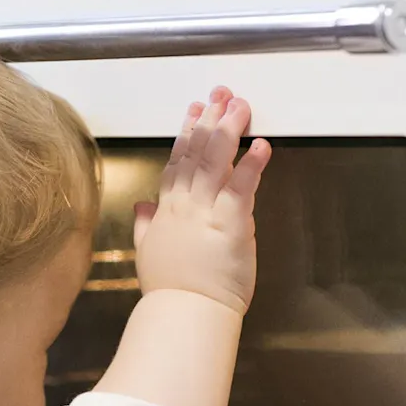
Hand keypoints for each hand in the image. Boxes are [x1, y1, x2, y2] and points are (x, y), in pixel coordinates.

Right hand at [135, 86, 270, 315]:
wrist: (185, 310)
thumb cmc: (171, 288)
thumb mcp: (150, 253)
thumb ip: (146, 226)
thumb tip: (143, 207)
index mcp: (167, 211)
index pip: (176, 164)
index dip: (185, 134)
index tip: (194, 111)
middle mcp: (185, 204)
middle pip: (196, 153)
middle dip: (209, 120)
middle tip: (221, 94)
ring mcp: (207, 211)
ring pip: (215, 161)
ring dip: (228, 131)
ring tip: (240, 106)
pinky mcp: (232, 222)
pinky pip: (243, 187)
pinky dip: (252, 164)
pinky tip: (261, 144)